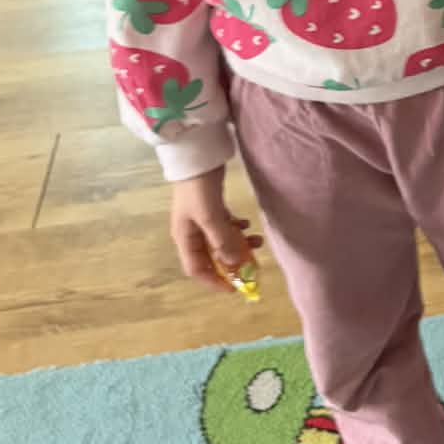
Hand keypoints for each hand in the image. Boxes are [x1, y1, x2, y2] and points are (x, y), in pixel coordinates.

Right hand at [169, 167, 261, 291]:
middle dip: (232, 262)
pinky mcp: (211, 206)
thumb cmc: (198, 188)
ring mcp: (201, 218)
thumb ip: (222, 241)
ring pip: (221, 240)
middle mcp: (191, 232)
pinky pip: (224, 226)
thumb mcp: (210, 216)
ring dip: (238, 244)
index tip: (235, 288)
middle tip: (254, 262)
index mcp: (185, 238)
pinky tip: (247, 225)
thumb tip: (234, 264)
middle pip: (212, 257)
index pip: (197, 269)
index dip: (215, 281)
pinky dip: (236, 229)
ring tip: (258, 239)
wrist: (196, 155)